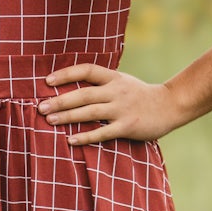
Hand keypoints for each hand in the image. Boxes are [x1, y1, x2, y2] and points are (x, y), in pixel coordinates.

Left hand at [36, 64, 185, 145]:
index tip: (47, 81)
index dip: (66, 74)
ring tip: (49, 121)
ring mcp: (122, 109)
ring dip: (68, 117)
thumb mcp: (122, 82)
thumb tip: (72, 86)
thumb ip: (102, 83)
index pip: (86, 70)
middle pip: (83, 94)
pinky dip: (85, 136)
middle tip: (41, 107)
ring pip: (90, 112)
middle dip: (60, 101)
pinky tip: (71, 140)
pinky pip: (103, 132)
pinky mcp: (128, 126)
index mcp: (114, 78)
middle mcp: (116, 91)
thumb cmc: (141, 95)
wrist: (170, 105)